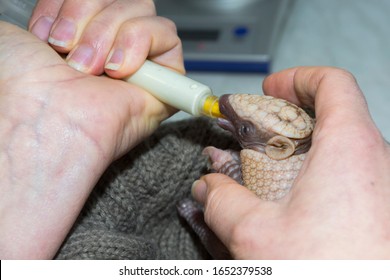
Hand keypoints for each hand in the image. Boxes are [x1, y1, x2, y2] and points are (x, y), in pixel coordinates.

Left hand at [0, 2, 181, 257]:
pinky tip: (118, 70)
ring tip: (90, 68)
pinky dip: (139, 42)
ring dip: (108, 31)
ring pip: (143, 10)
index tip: (47, 30)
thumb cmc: (23, 84)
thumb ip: (52, 11)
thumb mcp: (20, 29)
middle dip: (89, 14)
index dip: (73, 3)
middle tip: (69, 53)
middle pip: (122, 0)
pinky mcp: (164, 80)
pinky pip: (167, 37)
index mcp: (79, 37)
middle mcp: (109, 48)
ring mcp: (138, 64)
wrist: (42, 120)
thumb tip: (62, 9)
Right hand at [192, 67, 389, 258]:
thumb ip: (223, 201)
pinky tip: (291, 202)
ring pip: (339, 149)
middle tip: (258, 135)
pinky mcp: (380, 210)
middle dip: (288, 120)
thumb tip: (207, 188)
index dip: (297, 78)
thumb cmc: (331, 273)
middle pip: (331, 115)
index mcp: (351, 149)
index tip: (271, 89)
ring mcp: (381, 187)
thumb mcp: (257, 236)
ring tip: (268, 173)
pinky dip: (317, 178)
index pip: (332, 83)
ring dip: (300, 153)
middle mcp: (376, 162)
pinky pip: (349, 177)